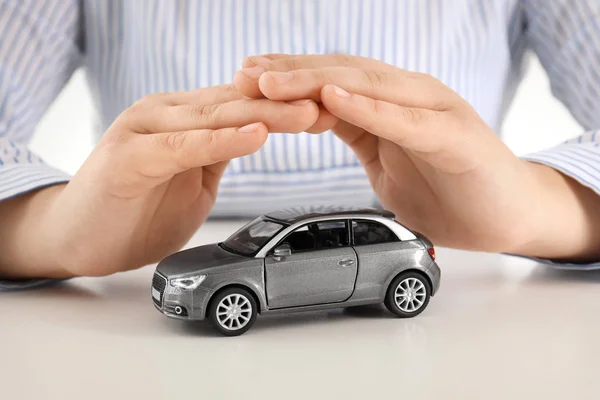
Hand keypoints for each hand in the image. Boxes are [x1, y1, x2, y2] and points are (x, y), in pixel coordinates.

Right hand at [0, 85, 318, 277]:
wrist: (74, 236)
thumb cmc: (133, 209)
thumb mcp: (192, 180)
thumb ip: (218, 154)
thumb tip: (255, 136)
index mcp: (185, 119)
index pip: (246, 104)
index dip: (290, 106)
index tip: (332, 109)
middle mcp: (167, 115)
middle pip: (238, 103)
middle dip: (289, 105)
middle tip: (334, 104)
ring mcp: (146, 131)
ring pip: (216, 117)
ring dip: (267, 115)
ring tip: (308, 114)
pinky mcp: (130, 156)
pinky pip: (183, 146)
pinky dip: (221, 141)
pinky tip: (255, 135)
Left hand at [234, 54, 599, 260]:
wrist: (507, 217)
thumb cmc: (450, 189)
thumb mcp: (386, 161)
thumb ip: (358, 135)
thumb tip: (319, 120)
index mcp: (390, 104)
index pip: (331, 82)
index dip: (287, 79)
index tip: (244, 81)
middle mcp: (409, 97)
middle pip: (341, 75)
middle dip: (288, 74)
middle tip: (243, 75)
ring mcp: (433, 112)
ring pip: (367, 87)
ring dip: (315, 83)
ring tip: (271, 82)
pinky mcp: (454, 136)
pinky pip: (404, 120)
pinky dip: (369, 108)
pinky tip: (334, 99)